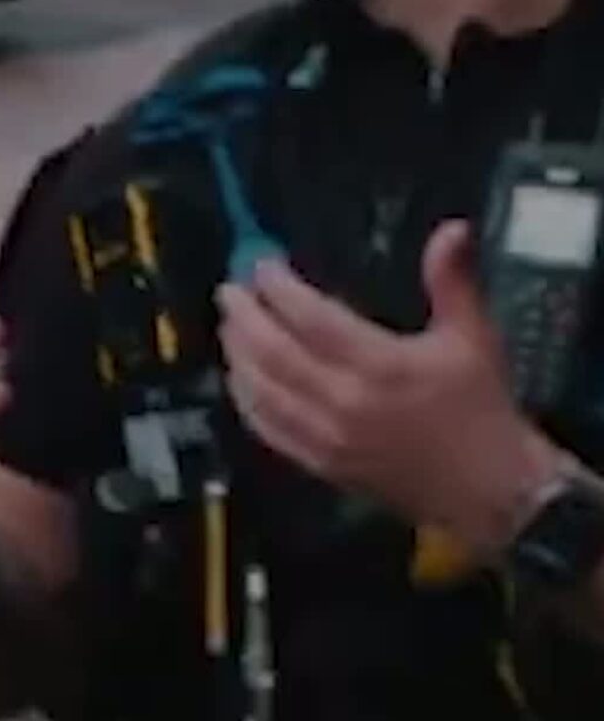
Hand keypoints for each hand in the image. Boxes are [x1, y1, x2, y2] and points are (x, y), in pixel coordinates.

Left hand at [218, 221, 559, 555]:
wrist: (491, 492)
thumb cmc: (481, 408)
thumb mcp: (473, 337)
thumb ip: (453, 279)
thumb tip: (452, 228)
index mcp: (380, 366)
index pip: (310, 319)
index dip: (279, 289)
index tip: (263, 267)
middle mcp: (345, 403)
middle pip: (274, 354)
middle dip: (245, 318)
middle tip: (229, 290)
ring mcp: (329, 440)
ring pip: (264, 393)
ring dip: (239, 356)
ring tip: (229, 326)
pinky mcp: (325, 467)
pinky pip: (270, 433)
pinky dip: (248, 402)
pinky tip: (241, 381)